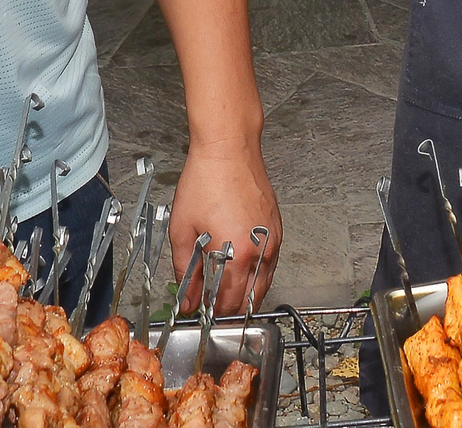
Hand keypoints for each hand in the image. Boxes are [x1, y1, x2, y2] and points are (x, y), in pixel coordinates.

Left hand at [167, 138, 281, 314]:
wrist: (229, 148)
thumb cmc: (207, 179)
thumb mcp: (183, 229)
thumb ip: (184, 270)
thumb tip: (187, 297)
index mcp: (236, 255)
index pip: (228, 302)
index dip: (213, 312)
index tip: (201, 311)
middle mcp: (260, 250)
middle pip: (250, 298)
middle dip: (231, 307)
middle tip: (212, 305)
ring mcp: (273, 239)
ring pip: (264, 283)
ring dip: (246, 292)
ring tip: (225, 288)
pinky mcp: (277, 227)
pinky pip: (271, 262)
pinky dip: (257, 272)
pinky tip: (242, 267)